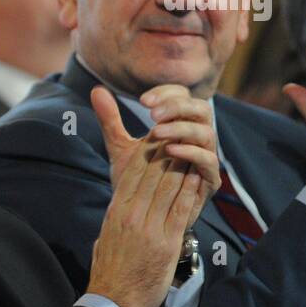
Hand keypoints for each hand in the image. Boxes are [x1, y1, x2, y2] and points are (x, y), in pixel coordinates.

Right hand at [86, 142, 202, 306]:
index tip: (157, 136)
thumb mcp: (105, 238)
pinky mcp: (165, 242)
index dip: (146, 152)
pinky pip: (180, 209)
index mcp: (116, 212)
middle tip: (179, 131)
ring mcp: (148, 228)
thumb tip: (118, 209)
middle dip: (166, 150)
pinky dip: (189, 190)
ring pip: (167, 187)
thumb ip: (114, 220)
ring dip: (181, 164)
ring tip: (192, 147)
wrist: (112, 301)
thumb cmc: (109, 273)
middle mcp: (130, 215)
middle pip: (150, 174)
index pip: (132, 173)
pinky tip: (198, 176)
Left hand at [94, 84, 218, 225]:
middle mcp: (197, 138)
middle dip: (177, 107)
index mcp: (180, 124)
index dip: (166, 93)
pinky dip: (191, 152)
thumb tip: (96, 90)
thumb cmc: (136, 179)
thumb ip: (111, 120)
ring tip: (155, 131)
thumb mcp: (121, 147)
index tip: (142, 100)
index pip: (183, 96)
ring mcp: (206, 158)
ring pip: (207, 132)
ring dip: (182, 128)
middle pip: (201, 108)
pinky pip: (209, 161)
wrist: (141, 216)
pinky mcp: (209, 181)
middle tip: (151, 113)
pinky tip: (169, 150)